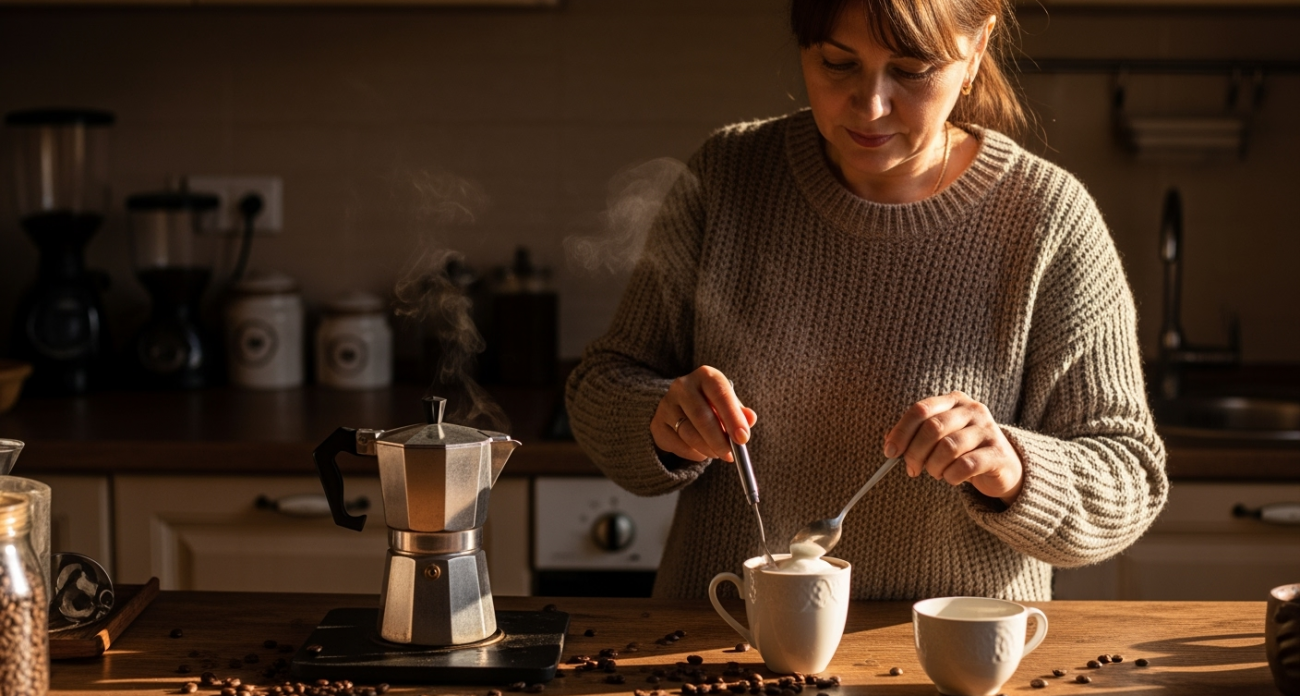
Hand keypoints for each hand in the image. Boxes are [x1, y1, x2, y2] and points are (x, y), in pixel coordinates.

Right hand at [652, 366, 757, 462]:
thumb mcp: (728, 404)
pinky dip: (694, 453)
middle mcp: (683, 386)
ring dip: (708, 449)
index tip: (742, 438)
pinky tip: (703, 452)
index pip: (720, 394)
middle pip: (701, 416)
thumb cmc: (712, 405)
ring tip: (719, 453)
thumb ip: (740, 413)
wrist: (680, 408)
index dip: (732, 417)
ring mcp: (667, 405)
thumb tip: (750, 419)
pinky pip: (678, 445)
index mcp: (705, 376)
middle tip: (731, 455)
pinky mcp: (658, 424)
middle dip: (719, 440)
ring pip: (689, 434)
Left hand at [883, 391, 1023, 504]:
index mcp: (953, 400)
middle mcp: (972, 409)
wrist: (1002, 466)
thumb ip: (914, 436)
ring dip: (934, 466)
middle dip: (915, 453)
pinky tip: (952, 479)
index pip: (920, 410)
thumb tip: (889, 443)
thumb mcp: (938, 438)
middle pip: (933, 428)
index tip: (889, 452)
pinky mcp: (998, 453)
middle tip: (912, 469)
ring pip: (948, 447)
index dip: (901, 432)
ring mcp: (988, 429)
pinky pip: (966, 465)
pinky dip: (951, 476)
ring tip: (936, 473)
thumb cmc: (963, 450)